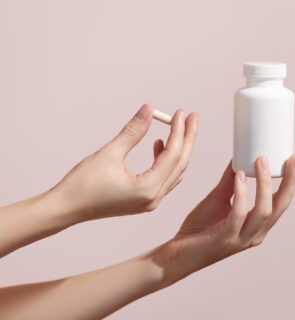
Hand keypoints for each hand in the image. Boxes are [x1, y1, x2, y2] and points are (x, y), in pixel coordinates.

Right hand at [51, 104, 197, 221]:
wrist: (65, 208)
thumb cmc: (83, 184)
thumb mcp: (110, 153)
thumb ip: (133, 131)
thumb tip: (149, 109)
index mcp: (148, 190)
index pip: (173, 156)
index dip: (179, 131)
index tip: (181, 112)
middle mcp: (153, 199)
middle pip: (180, 164)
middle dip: (187, 138)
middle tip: (192, 116)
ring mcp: (149, 202)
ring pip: (174, 172)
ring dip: (177, 149)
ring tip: (177, 126)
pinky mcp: (143, 200)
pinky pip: (164, 178)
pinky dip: (165, 161)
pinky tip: (158, 145)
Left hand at [151, 154, 294, 285]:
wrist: (177, 252)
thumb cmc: (199, 228)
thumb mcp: (219, 199)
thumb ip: (230, 181)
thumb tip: (239, 157)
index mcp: (258, 225)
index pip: (282, 202)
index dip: (291, 182)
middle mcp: (255, 233)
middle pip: (281, 206)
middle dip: (290, 182)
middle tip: (294, 159)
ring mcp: (242, 238)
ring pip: (264, 211)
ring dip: (264, 184)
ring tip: (261, 160)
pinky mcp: (225, 238)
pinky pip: (239, 215)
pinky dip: (242, 194)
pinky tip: (240, 177)